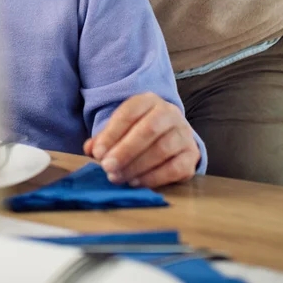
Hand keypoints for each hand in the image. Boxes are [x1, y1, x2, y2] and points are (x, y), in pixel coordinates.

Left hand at [83, 93, 199, 187]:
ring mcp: (184, 133)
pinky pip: (174, 168)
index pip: (129, 113)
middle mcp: (170, 113)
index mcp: (148, 100)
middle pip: (148, 130)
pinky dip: (153, 178)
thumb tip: (90, 149)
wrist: (170, 134)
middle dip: (125, 151)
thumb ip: (104, 138)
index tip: (97, 152)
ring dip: (136, 166)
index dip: (111, 134)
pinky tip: (135, 182)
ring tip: (117, 177)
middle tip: (107, 167)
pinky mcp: (192, 155)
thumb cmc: (138, 130)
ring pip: (162, 149)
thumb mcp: (121, 128)